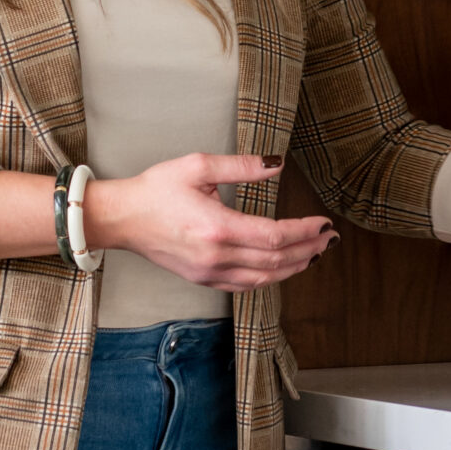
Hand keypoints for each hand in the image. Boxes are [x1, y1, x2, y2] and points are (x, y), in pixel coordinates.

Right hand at [84, 154, 338, 289]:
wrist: (121, 218)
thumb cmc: (156, 190)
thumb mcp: (198, 166)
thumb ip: (241, 165)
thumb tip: (278, 164)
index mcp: (216, 228)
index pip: (273, 236)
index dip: (304, 232)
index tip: (323, 223)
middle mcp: (215, 257)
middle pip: (275, 260)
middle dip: (307, 249)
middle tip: (329, 238)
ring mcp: (208, 273)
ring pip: (263, 279)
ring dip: (293, 267)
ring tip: (314, 253)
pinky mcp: (202, 279)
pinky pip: (245, 286)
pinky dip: (270, 278)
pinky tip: (283, 267)